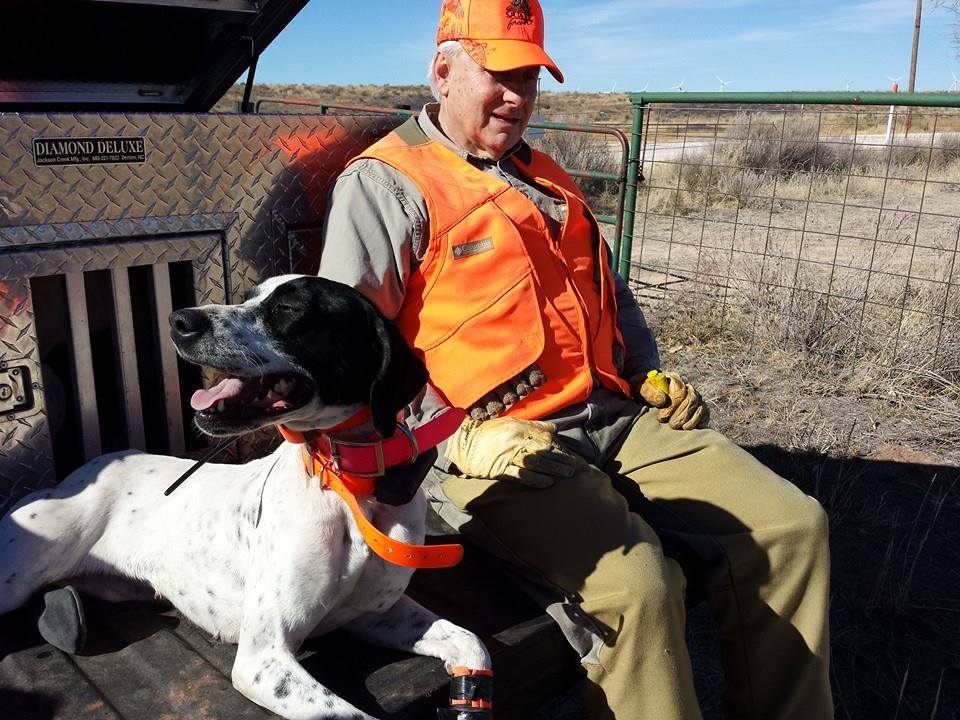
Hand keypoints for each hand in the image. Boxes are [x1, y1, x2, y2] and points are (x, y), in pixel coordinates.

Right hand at [443, 417, 577, 487]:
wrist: (463, 441)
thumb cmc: (489, 432)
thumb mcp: (511, 422)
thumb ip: (534, 425)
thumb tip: (554, 428)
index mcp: (521, 428)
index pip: (547, 439)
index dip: (562, 448)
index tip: (574, 456)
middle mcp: (517, 441)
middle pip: (545, 451)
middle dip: (563, 460)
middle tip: (579, 468)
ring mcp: (509, 455)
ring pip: (537, 463)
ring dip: (554, 469)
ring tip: (569, 475)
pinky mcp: (500, 469)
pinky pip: (520, 475)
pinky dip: (535, 479)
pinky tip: (548, 484)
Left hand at [631, 370, 706, 429]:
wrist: (647, 395)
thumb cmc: (643, 391)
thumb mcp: (641, 389)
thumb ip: (650, 393)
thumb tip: (663, 400)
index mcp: (673, 379)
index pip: (679, 392)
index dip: (672, 406)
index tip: (661, 418)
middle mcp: (686, 386)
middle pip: (691, 399)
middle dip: (682, 414)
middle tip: (671, 425)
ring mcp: (694, 396)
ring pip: (699, 406)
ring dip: (690, 419)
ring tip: (679, 428)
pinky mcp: (697, 407)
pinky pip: (703, 413)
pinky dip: (697, 421)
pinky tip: (687, 428)